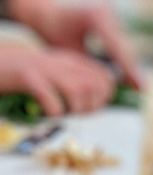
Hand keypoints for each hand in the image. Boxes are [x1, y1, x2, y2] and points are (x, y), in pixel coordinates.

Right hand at [0, 44, 116, 114]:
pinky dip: (55, 111)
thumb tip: (98, 102)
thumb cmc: (26, 76)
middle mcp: (60, 61)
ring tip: (66, 114)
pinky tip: (49, 113)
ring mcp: (44, 68)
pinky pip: (51, 97)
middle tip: (79, 114)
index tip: (93, 107)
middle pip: (94, 85)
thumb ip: (76, 83)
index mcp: (69, 60)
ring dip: (76, 110)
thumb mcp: (55, 74)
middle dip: (93, 106)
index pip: (104, 76)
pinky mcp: (27, 77)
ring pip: (77, 91)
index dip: (105, 96)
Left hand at [7, 0, 143, 89]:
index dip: (129, 69)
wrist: (43, 11)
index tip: (141, 87)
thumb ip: (92, 67)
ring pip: (123, 45)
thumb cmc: (51, 32)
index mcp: (95, 16)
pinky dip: (122, 58)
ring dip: (128, 64)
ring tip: (138, 85)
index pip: (117, 48)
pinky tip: (128, 74)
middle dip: (131, 68)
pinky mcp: (109, 18)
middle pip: (124, 46)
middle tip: (142, 89)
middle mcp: (105, 10)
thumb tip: (114, 86)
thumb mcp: (70, 53)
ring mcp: (109, 12)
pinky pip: (119, 42)